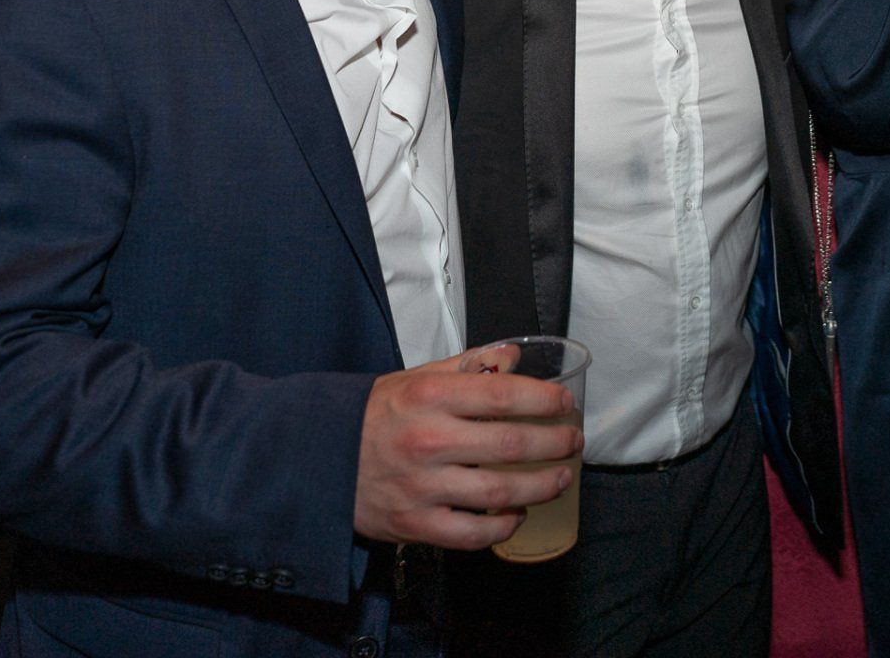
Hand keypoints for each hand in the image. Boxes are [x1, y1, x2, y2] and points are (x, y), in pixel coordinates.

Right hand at [352, 355, 582, 548]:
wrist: (316, 459)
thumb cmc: (374, 416)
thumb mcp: (415, 378)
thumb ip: (468, 366)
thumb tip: (513, 355)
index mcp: (430, 396)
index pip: (504, 394)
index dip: (543, 400)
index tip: (565, 404)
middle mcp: (428, 440)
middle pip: (511, 444)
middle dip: (554, 444)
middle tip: (572, 442)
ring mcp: (422, 486)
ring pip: (501, 492)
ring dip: (542, 487)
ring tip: (561, 479)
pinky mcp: (415, 525)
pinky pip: (473, 533)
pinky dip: (503, 527)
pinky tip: (517, 515)